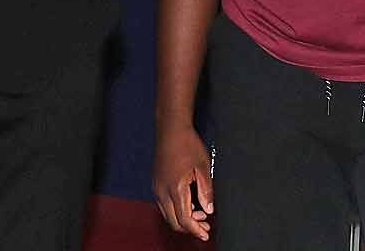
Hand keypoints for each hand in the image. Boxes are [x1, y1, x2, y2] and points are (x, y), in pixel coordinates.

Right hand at [153, 126, 213, 241]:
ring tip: (200, 215)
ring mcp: (157, 189)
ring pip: (167, 215)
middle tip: (205, 226)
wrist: (171, 131)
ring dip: (182, 219)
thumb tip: (209, 210)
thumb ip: (206, 191)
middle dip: (190, 227)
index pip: (184, 219)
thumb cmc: (188, 145)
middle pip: (174, 221)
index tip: (206, 233)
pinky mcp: (156, 185)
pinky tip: (188, 205)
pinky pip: (164, 205)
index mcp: (176, 189)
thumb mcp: (203, 167)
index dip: (196, 229)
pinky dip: (176, 210)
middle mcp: (162, 192)